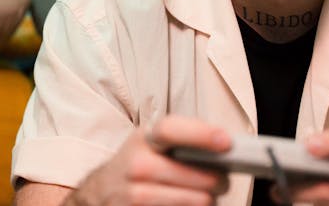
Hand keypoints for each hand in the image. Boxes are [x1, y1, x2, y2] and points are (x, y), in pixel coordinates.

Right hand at [70, 116, 230, 204]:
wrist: (102, 192)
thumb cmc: (137, 164)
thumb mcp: (151, 143)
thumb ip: (183, 140)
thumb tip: (225, 146)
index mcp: (145, 139)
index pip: (171, 130)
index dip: (201, 134)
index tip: (226, 142)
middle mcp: (138, 165)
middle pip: (199, 179)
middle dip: (218, 181)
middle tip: (219, 180)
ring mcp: (136, 195)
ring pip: (198, 201)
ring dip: (207, 199)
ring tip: (201, 194)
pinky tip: (183, 204)